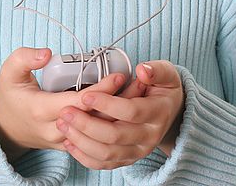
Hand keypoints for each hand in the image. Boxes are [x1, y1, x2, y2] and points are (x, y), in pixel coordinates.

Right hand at [0, 47, 127, 161]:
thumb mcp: (10, 71)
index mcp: (40, 110)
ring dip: (119, 114)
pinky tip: (127, 108)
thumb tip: (47, 53)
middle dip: (119, 103)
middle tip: (140, 84)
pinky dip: (111, 122)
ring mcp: (62, 140)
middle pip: (93, 119)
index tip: (119, 76)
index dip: (101, 90)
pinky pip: (94, 136)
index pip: (79, 103)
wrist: (5, 127)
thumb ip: (26, 58)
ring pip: (97, 131)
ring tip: (139, 94)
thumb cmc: (10, 95)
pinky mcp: (69, 144)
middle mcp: (53, 129)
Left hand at [56, 60, 184, 169]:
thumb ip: (156, 70)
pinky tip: (69, 142)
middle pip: (114, 136)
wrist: (171, 112)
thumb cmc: (164, 89)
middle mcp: (149, 136)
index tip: (85, 95)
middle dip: (86, 124)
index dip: (106, 104)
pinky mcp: (128, 159)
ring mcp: (138, 151)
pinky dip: (85, 156)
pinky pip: (104, 164)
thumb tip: (142, 70)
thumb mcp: (167, 74)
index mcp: (158, 113)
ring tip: (63, 125)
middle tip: (66, 112)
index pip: (129, 111)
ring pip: (107, 153)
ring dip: (81, 141)